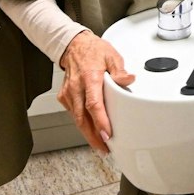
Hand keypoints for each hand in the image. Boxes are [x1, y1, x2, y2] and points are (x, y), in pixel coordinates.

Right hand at [57, 31, 132, 152]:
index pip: (93, 104)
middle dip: (93, 135)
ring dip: (88, 134)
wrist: (73, 46)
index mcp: (89, 77)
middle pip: (82, 117)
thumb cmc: (93, 51)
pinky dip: (82, 124)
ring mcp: (68, 93)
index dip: (100, 121)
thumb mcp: (112, 55)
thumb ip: (120, 70)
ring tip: (100, 145)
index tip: (107, 133)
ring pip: (77, 119)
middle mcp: (76, 87)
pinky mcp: (64, 97)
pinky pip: (73, 114)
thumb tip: (129, 79)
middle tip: (105, 148)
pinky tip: (91, 132)